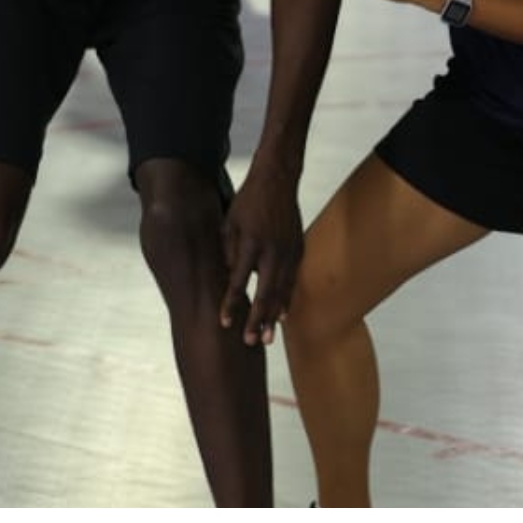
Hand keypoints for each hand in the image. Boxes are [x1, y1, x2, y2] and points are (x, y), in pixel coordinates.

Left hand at [221, 162, 303, 344]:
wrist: (277, 180)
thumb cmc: (247, 202)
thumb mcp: (228, 223)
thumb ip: (227, 251)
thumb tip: (226, 278)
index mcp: (249, 244)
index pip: (238, 281)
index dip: (231, 304)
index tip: (224, 323)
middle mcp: (271, 251)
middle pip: (264, 293)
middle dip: (256, 320)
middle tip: (250, 342)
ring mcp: (288, 252)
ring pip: (281, 291)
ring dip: (273, 317)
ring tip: (266, 338)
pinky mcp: (298, 251)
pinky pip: (292, 281)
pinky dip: (286, 300)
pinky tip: (282, 316)